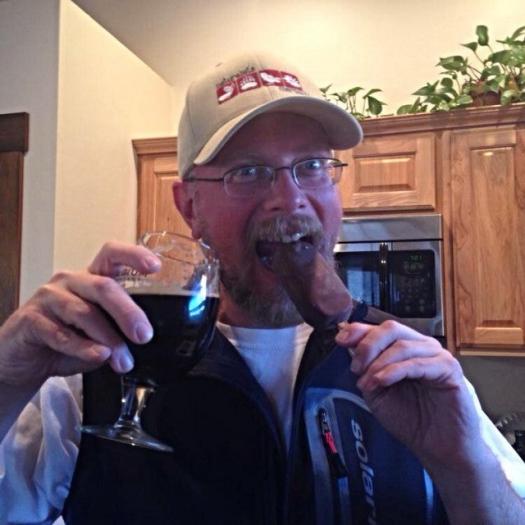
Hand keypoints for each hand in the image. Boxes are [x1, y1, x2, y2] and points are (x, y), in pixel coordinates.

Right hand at [0, 241, 159, 386]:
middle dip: (128, 312)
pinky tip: (98, 356)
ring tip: (123, 361)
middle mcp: (70, 281)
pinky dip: (83, 347)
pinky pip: (61, 333)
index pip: (112, 254)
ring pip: (85, 312)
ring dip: (109, 339)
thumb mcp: (98, 334)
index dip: (134, 256)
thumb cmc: (66, 340)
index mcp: (91, 278)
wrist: (23, 359)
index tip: (155, 267)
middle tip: (144, 336)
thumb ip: (118, 329)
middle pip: (103, 287)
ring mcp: (48, 297)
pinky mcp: (31, 319)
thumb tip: (144, 336)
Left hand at [335, 320, 481, 468]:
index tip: (340, 340)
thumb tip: (349, 345)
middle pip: (391, 329)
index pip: (380, 329)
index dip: (359, 330)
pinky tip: (381, 381)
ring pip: (402, 345)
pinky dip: (395, 370)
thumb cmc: (410, 419)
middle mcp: (421, 346)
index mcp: (404, 348)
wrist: (437, 448)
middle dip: (367, 345)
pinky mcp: (449, 369)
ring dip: (378, 364)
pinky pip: (418, 363)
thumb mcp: (377, 392)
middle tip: (355, 368)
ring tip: (367, 384)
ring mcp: (437, 355)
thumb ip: (365, 369)